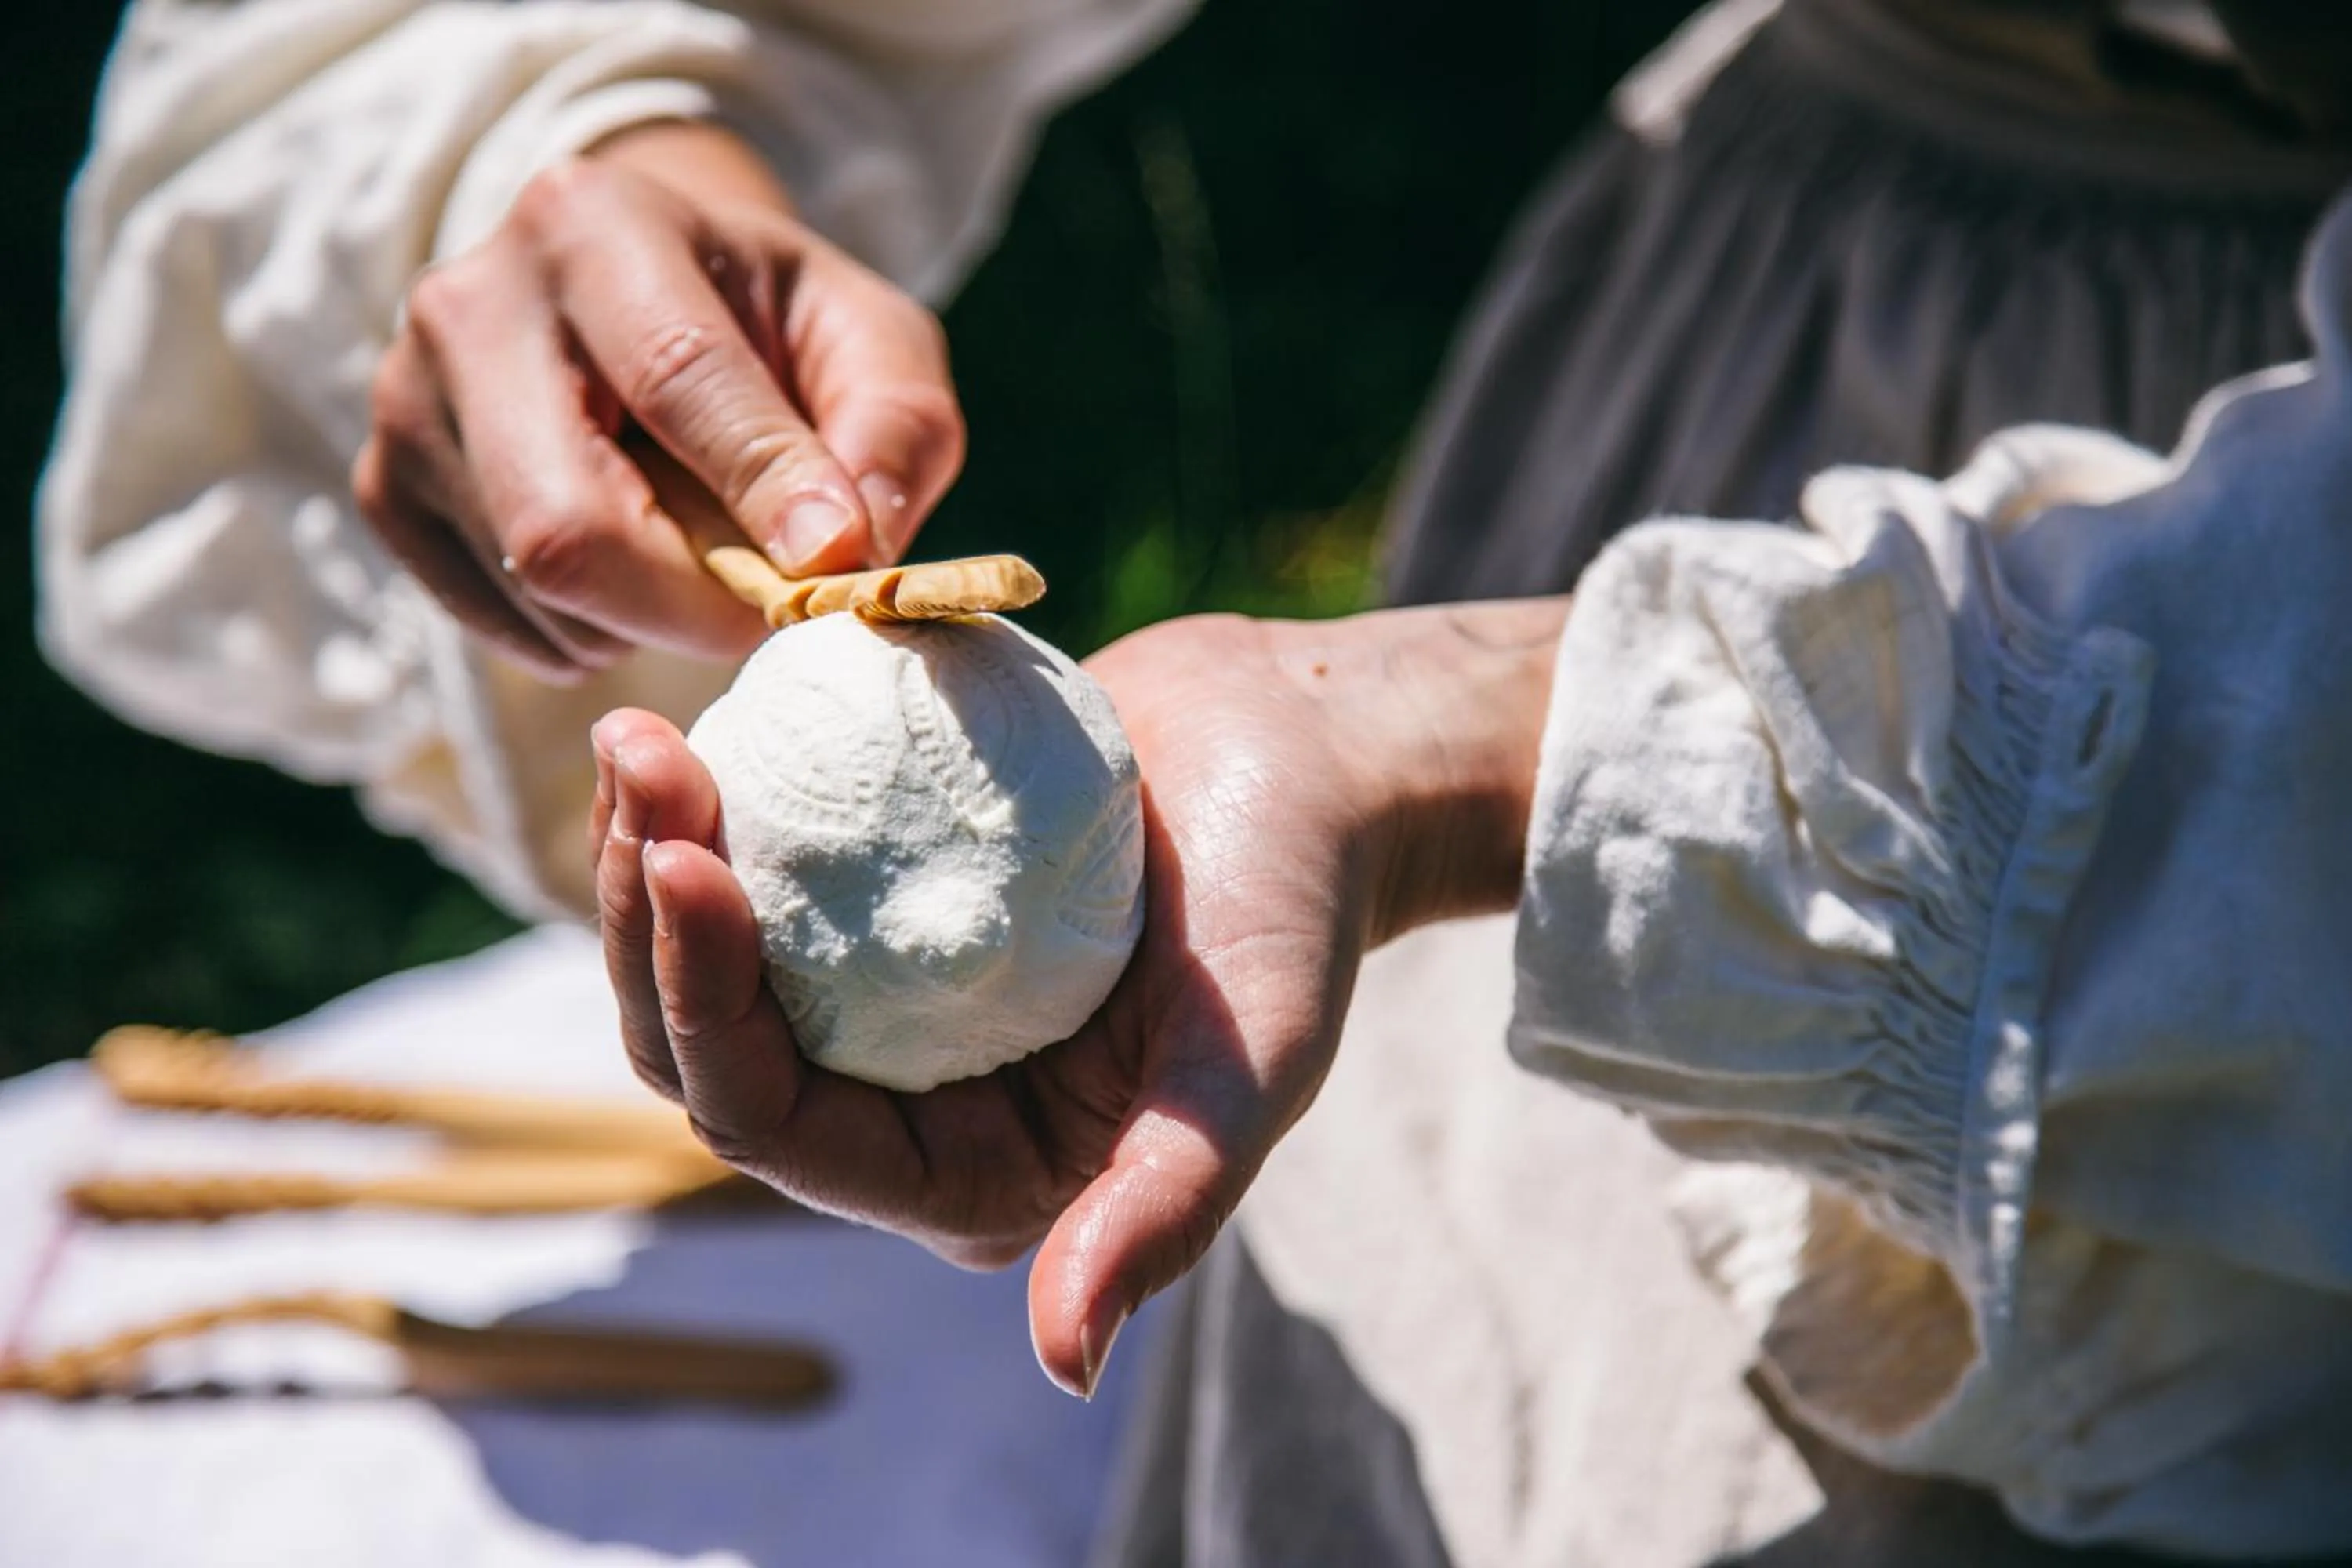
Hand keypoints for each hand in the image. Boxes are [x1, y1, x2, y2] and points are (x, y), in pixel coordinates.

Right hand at [353, 121, 964, 680]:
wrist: (639, 295)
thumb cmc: (768, 323)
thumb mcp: (867, 338)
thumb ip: (894, 428)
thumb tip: (856, 548)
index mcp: (594, 223)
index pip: (676, 377)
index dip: (762, 488)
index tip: (836, 565)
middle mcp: (470, 303)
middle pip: (568, 523)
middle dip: (694, 602)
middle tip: (774, 613)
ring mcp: (407, 402)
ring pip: (537, 589)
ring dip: (651, 621)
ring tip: (702, 564)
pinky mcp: (386, 490)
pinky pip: (499, 623)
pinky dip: (589, 633)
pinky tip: (632, 575)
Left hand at [591, 600, 1566, 1394]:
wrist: (1302, 759)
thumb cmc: (1292, 913)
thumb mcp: (1248, 1066)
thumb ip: (1162, 1210)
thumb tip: (1067, 1365)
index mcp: (963, 1171)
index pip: (769, 1119)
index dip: (701, 1003)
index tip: (685, 854)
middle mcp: (900, 1097)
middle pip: (698, 1045)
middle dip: (645, 919)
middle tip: (643, 756)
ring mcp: (875, 994)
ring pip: (703, 958)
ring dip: (647, 853)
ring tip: (642, 733)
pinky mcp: (867, 900)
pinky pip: (751, 869)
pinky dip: (707, 803)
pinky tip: (685, 719)